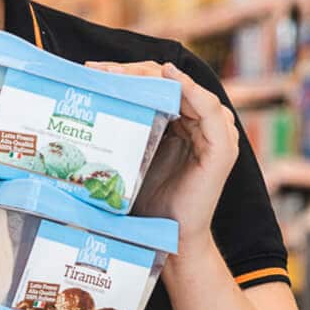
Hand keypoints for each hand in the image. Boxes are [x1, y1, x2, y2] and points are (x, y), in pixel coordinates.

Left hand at [86, 60, 237, 234]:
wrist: (170, 237)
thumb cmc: (150, 200)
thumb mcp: (134, 156)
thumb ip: (129, 129)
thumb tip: (87, 106)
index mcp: (184, 122)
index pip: (160, 85)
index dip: (130, 74)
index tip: (95, 71)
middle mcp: (202, 123)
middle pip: (171, 83)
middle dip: (134, 72)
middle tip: (100, 71)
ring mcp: (216, 134)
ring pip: (187, 90)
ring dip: (154, 77)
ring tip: (120, 74)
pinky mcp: (222, 148)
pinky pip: (208, 109)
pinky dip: (190, 89)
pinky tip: (170, 76)